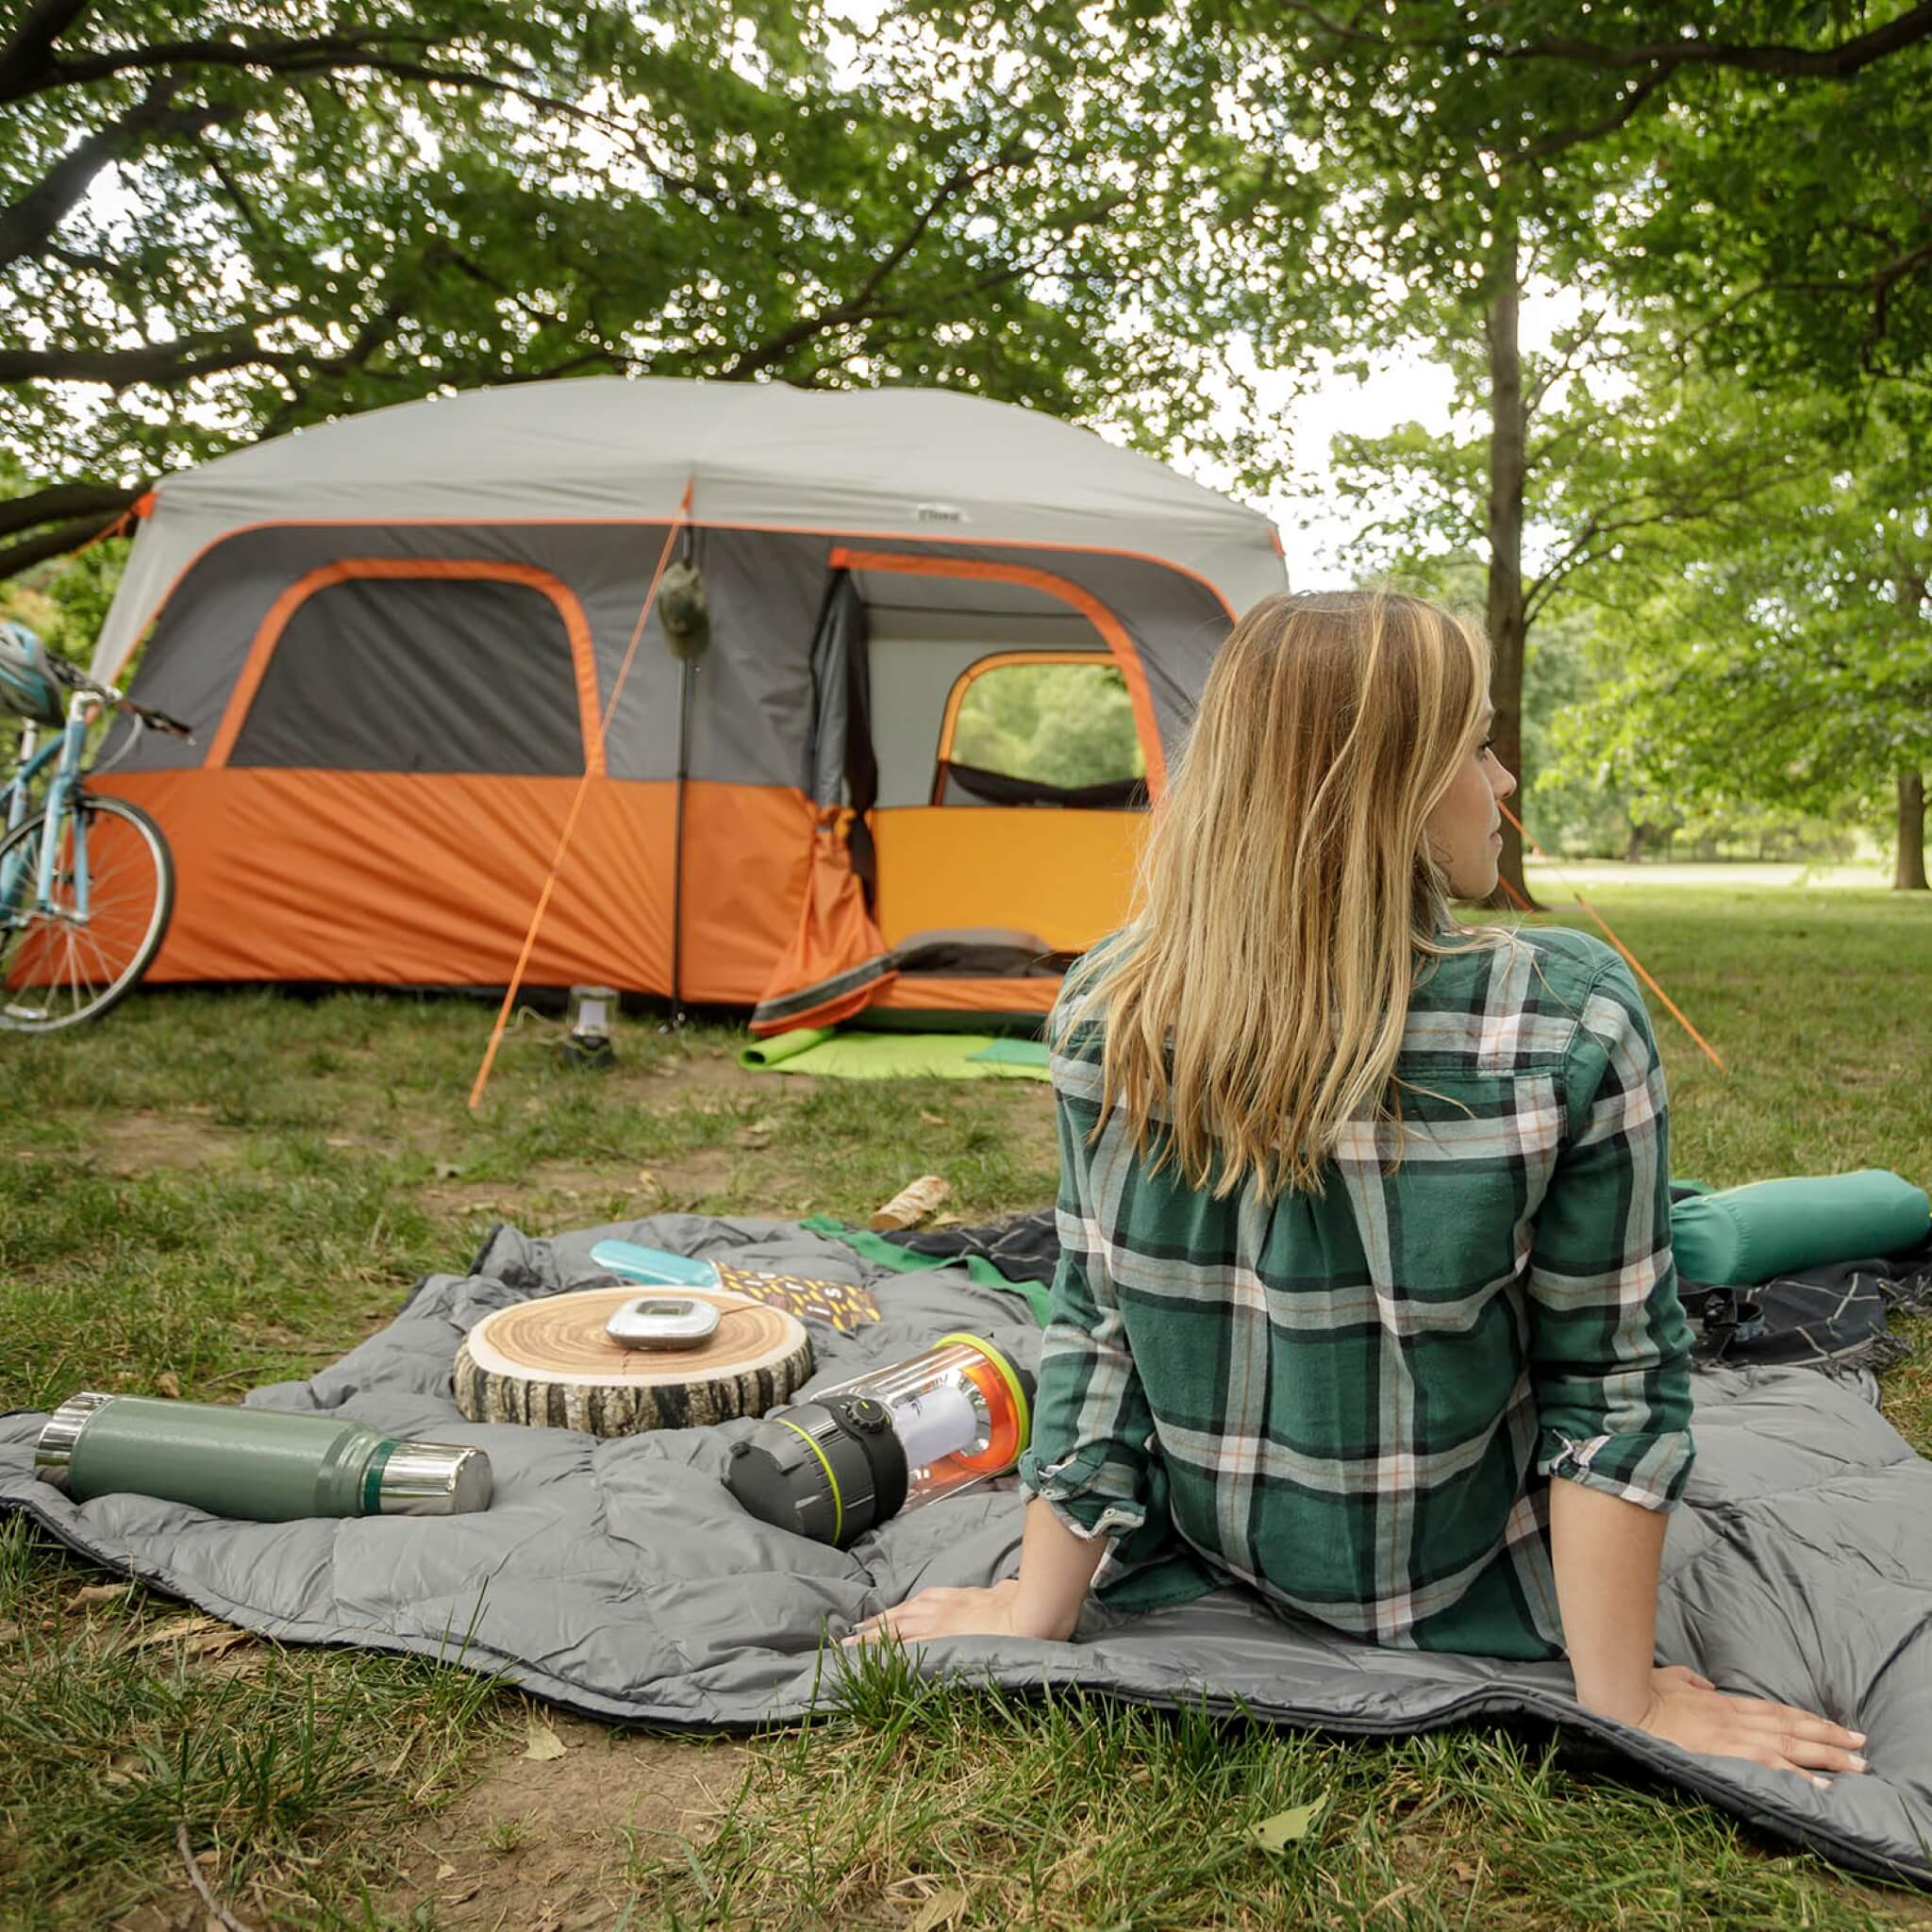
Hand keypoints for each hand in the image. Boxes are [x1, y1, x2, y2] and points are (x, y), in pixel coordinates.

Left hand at [844, 1578, 1021, 1646]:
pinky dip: (886, 1652)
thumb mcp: (998, 1593)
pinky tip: (872, 1659)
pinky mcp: (937, 1641)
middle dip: (872, 1627)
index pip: (911, 1607)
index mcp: (948, 1597)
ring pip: (893, 1631)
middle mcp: (935, 1607)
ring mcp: (934, 1624)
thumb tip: (1005, 1590)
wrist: (1024, 1613)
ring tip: (850, 1648)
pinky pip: (904, 1647)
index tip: (877, 1622)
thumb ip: (992, 1594)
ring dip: (870, 1640)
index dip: (892, 1616)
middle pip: (895, 1618)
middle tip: (850, 1637)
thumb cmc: (1015, 1602)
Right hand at [1630, 1665, 1868, 1786]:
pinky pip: (1767, 1764)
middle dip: (1829, 1737)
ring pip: (1788, 1745)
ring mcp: (1730, 1735)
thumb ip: (1691, 1681)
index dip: (1807, 1719)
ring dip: (1824, 1755)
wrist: (1625, 1701)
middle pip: (1791, 1727)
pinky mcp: (1722, 1751)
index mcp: (1723, 1704)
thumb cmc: (1641, 1691)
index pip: (1775, 1711)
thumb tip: (1707, 1687)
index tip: (1834, 1727)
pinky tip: (1819, 1784)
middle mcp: (1734, 1718)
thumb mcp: (1669, 1678)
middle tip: (1862, 1747)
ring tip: (1855, 1766)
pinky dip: (1796, 1774)